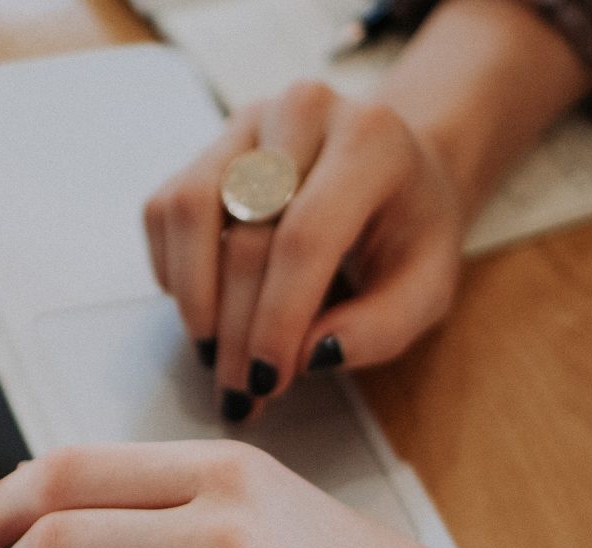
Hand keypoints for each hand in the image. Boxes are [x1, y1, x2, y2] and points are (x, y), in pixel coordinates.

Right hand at [143, 82, 463, 420]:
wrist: (395, 167)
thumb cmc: (410, 230)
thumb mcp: (426, 287)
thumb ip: (381, 328)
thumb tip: (309, 356)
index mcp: (371, 140)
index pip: (305, 236)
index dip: (277, 317)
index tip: (267, 381)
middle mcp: (303, 112)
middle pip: (246, 234)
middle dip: (237, 328)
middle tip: (240, 391)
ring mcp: (248, 121)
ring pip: (189, 209)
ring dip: (193, 297)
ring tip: (213, 352)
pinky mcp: (209, 144)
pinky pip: (165, 209)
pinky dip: (173, 268)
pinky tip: (206, 306)